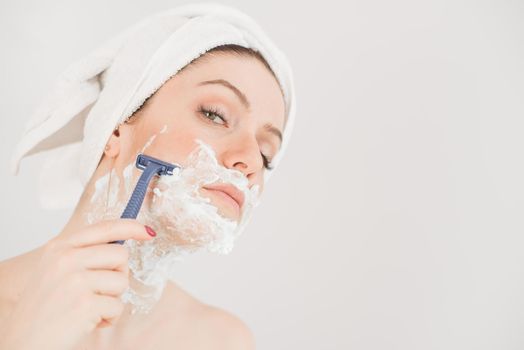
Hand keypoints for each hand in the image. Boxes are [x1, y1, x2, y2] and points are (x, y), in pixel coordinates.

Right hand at [0, 219, 154, 349]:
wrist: (24, 342)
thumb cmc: (45, 308)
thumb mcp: (56, 270)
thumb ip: (84, 253)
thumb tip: (121, 245)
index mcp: (59, 247)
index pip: (104, 227)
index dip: (131, 227)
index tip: (147, 232)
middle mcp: (66, 259)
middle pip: (120, 254)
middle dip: (118, 275)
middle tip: (98, 291)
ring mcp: (75, 281)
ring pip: (122, 281)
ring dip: (113, 299)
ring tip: (89, 308)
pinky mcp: (85, 304)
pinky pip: (118, 306)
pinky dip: (110, 318)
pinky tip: (89, 322)